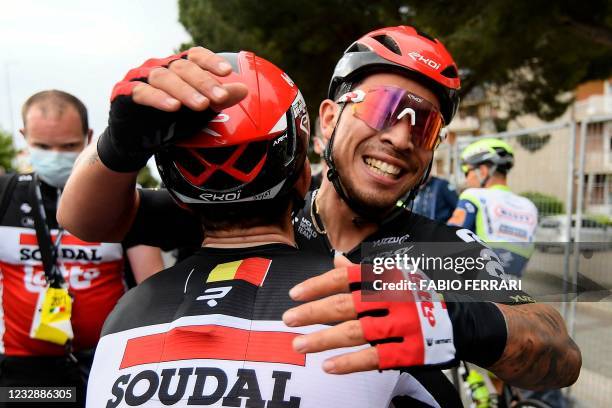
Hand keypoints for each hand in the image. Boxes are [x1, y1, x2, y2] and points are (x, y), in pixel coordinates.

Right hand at [97, 46, 248, 171]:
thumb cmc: (170, 120)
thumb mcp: (198, 111)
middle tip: (220, 97)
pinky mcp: (125, 93)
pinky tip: (173, 106)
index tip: (227, 72)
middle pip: (182, 67)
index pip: (195, 56)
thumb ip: (218, 99)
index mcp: (177, 67)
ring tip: (201, 105)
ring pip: (163, 78)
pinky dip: (158, 99)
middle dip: (203, 82)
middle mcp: (159, 67)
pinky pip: (142, 92)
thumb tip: (243, 90)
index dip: (210, 61)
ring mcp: (140, 78)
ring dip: (185, 91)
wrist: (138, 140)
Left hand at [282, 256, 455, 373]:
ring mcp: (403, 326)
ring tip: (299, 344)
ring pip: (355, 333)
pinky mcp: (410, 351)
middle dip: (312, 312)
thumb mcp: (398, 275)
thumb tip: (335, 259)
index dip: (317, 285)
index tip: (294, 294)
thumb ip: (364, 272)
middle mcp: (394, 299)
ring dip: (323, 339)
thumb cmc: (422, 295)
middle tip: (288, 319)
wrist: (466, 320)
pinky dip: (349, 362)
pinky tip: (328, 366)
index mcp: (388, 277)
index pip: (346, 278)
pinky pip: (374, 358)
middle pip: (345, 305)